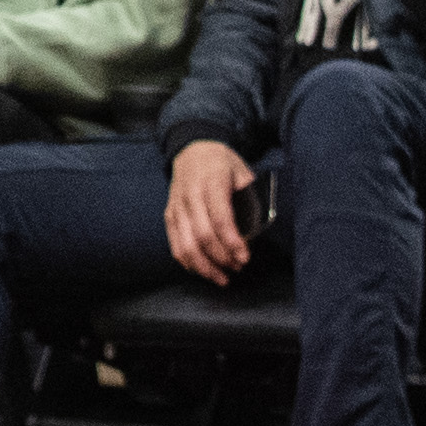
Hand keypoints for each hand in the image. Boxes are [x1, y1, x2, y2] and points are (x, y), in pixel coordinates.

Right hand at [164, 139, 255, 283]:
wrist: (192, 148)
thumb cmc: (222, 163)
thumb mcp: (243, 172)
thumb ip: (250, 199)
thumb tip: (256, 231)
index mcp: (212, 181)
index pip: (220, 218)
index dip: (233, 242)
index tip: (245, 257)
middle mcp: (191, 194)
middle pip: (203, 236)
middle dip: (222, 258)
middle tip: (238, 267)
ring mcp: (177, 206)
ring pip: (187, 246)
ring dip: (206, 267)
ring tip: (222, 278)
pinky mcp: (169, 215)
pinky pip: (175, 246)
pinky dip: (189, 263)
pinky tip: (204, 270)